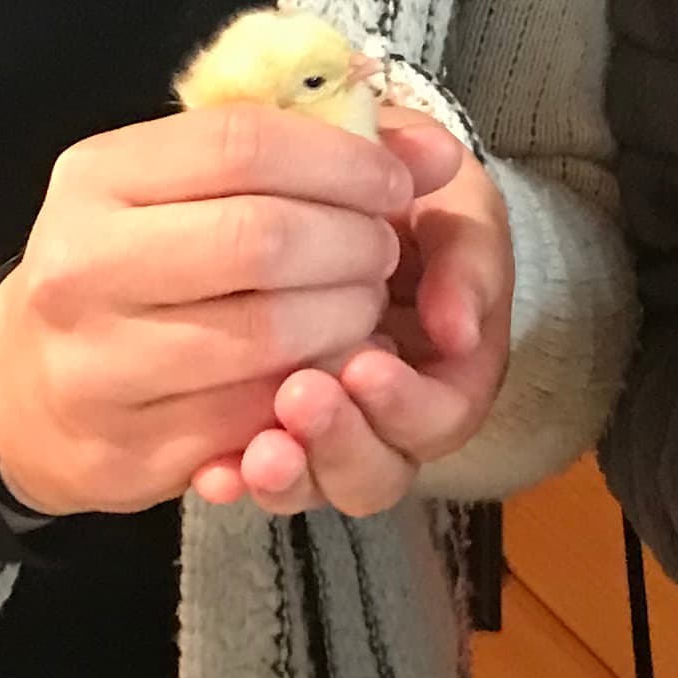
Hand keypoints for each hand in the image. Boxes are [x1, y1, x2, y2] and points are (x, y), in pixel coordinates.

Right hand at [0, 98, 415, 517]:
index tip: (392, 183)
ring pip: (270, 338)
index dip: (341, 161)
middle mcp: (83, 268)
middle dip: (353, 244)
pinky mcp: (129, 450)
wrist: (22, 386)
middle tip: (381, 252)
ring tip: (360, 307)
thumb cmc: (129, 261)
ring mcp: (99, 367)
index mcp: (96, 177)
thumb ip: (303, 148)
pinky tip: (326, 371)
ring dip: (346, 320)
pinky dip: (313, 392)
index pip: (243, 144)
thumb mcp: (180, 181)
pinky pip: (258, 419)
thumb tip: (434, 153)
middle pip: (263, 240)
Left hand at [223, 118, 513, 518]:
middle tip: (301, 399)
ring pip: (316, 485)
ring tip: (257, 453)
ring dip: (290, 474)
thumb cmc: (414, 199)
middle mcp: (388, 419)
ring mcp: (326, 429)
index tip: (366, 366)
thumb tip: (457, 331)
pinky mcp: (263, 426)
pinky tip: (210, 471)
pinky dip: (233, 477)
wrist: (349, 192)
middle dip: (341, 445)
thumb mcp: (458, 211)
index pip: (440, 417)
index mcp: (448, 375)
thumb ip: (467, 260)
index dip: (405, 404)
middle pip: (376, 474)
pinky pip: (250, 471)